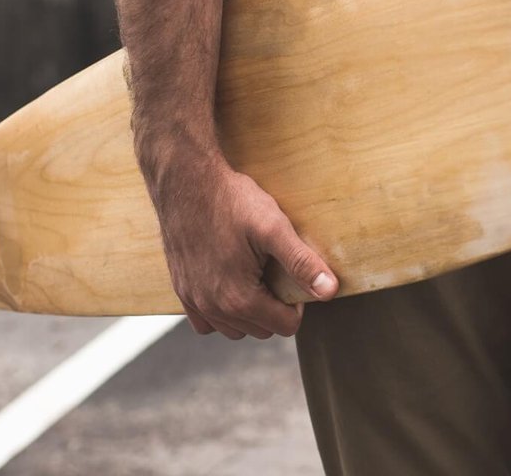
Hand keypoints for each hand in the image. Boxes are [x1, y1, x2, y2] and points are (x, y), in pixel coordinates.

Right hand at [139, 139, 338, 338]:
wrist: (186, 181)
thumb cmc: (230, 201)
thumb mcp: (273, 228)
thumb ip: (302, 263)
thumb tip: (329, 291)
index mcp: (239, 299)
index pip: (285, 326)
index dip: (297, 302)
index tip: (290, 273)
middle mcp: (214, 308)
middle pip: (261, 329)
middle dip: (274, 307)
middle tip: (273, 270)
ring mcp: (193, 301)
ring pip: (234, 328)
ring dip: (249, 312)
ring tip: (253, 276)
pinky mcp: (181, 290)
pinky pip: (206, 322)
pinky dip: (221, 312)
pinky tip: (229, 285)